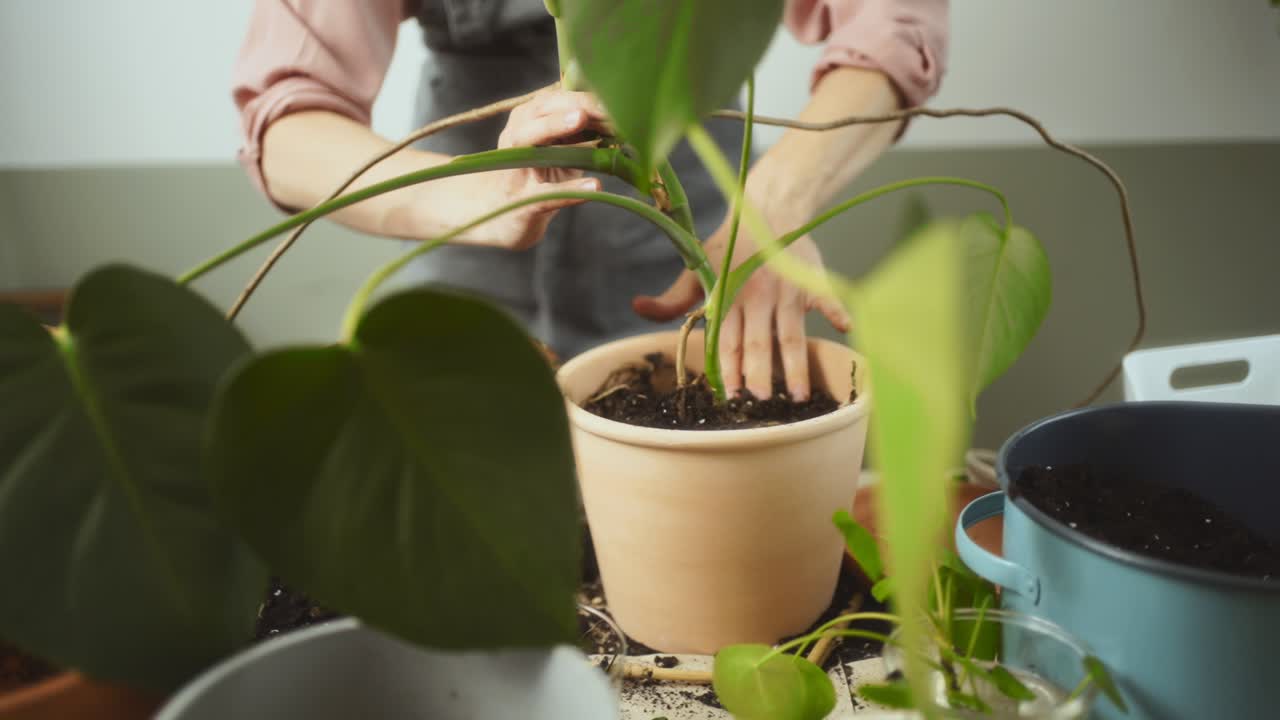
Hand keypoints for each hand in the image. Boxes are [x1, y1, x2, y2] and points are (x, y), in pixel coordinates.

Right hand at [440, 90, 610, 249]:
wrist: (501, 216)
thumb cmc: (537, 176)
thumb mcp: (556, 148)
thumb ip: (579, 131)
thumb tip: (619, 116)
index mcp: (526, 120)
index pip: (555, 99)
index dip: (586, 98)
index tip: (618, 100)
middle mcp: (516, 137)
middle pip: (541, 110)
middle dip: (574, 103)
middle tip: (604, 105)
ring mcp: (514, 168)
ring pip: (528, 139)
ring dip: (554, 125)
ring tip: (582, 119)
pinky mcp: (522, 202)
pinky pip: (546, 193)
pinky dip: (571, 190)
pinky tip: (594, 187)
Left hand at [632, 219, 849, 400]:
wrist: (766, 206)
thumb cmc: (729, 245)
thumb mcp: (696, 269)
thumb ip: (672, 297)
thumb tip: (637, 307)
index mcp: (729, 296)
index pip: (727, 341)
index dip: (728, 371)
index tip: (730, 398)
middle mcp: (758, 295)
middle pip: (758, 343)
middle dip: (759, 376)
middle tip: (761, 406)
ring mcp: (787, 289)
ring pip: (790, 334)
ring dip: (794, 366)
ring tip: (798, 397)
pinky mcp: (812, 280)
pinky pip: (827, 299)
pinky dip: (837, 312)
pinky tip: (846, 330)